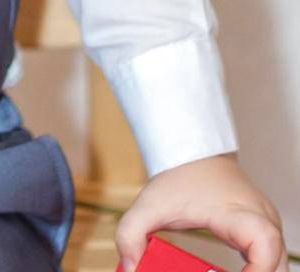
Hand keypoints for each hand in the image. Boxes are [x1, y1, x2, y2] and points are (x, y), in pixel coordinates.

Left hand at [115, 153, 285, 271]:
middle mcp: (261, 218)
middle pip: (278, 263)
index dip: (258, 271)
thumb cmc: (176, 176)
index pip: (264, 243)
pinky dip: (260, 271)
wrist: (194, 149)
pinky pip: (273, 259)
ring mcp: (268, 223)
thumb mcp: (148, 206)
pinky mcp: (266, 229)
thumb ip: (131, 236)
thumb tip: (129, 268)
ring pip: (279, 264)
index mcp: (237, 212)